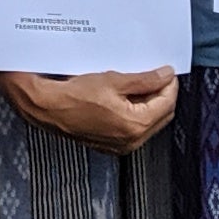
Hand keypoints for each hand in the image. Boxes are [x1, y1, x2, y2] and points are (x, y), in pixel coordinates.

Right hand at [0, 67, 177, 152]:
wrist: (48, 108)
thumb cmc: (74, 96)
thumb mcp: (114, 81)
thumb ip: (144, 80)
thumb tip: (164, 76)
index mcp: (136, 125)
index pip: (167, 103)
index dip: (169, 85)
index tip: (167, 72)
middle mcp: (131, 140)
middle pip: (162, 115)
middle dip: (162, 95)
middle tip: (156, 77)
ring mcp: (121, 145)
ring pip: (149, 123)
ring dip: (149, 105)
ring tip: (139, 86)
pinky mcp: (111, 145)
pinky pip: (133, 129)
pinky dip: (135, 114)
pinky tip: (126, 99)